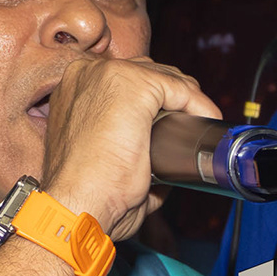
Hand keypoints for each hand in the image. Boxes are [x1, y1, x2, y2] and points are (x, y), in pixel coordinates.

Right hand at [40, 56, 220, 240]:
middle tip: (188, 126)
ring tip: (197, 128)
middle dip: (172, 98)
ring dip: (186, 101)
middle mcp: (84, 73)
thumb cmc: (82, 191)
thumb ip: (118, 142)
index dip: (153, 100)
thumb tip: (162, 160)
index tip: (173, 122)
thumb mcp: (94, 156)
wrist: (78, 203)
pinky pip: (181, 88)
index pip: (125, 79)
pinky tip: (205, 122)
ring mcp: (108, 74)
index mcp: (71, 88)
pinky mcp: (135, 84)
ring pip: (165, 77)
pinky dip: (199, 104)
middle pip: (147, 72)